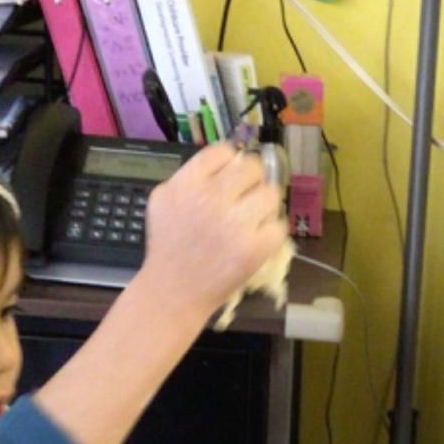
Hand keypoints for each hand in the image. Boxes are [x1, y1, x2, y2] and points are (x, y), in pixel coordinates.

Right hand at [140, 145, 287, 316]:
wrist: (174, 291)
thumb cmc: (170, 245)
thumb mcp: (164, 200)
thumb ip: (190, 176)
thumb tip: (227, 161)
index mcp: (187, 183)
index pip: (224, 152)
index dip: (232, 162)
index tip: (232, 177)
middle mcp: (212, 198)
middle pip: (253, 167)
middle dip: (253, 180)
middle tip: (248, 196)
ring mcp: (235, 224)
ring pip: (271, 194)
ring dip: (265, 205)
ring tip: (254, 218)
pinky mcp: (254, 248)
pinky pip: (279, 226)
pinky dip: (272, 232)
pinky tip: (258, 238)